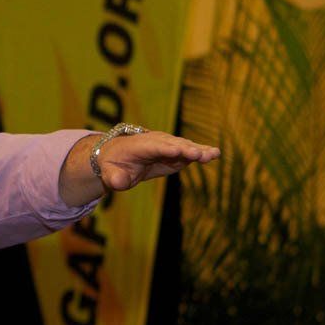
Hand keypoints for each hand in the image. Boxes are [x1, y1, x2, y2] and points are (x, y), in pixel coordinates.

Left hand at [95, 131, 219, 191]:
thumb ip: (114, 178)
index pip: (153, 147)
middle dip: (185, 149)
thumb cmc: (113, 164)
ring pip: (183, 146)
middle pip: (172, 145)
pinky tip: (214, 154)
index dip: (165, 149)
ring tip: (213, 154)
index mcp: (137, 146)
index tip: (178, 151)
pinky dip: (200, 152)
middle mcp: (154, 141)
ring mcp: (166, 145)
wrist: (118, 155)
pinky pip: (188, 152)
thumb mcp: (110, 173)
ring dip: (197, 150)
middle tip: (200, 155)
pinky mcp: (175, 152)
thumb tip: (118, 183)